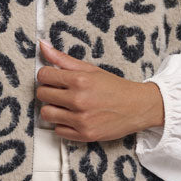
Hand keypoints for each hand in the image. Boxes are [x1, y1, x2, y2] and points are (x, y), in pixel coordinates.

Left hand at [36, 39, 164, 141]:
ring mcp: (81, 119)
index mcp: (80, 80)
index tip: (53, 78)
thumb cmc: (114, 87)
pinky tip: (73, 118)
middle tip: (60, 91)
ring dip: (52, 109)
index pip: (43, 76)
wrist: (138, 107)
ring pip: (46, 114)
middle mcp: (79, 99)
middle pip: (42, 94)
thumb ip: (63, 59)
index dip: (46, 75)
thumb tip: (42, 45)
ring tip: (65, 106)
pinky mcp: (84, 134)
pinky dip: (63, 124)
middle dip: (48, 91)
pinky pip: (57, 131)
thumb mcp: (91, 69)